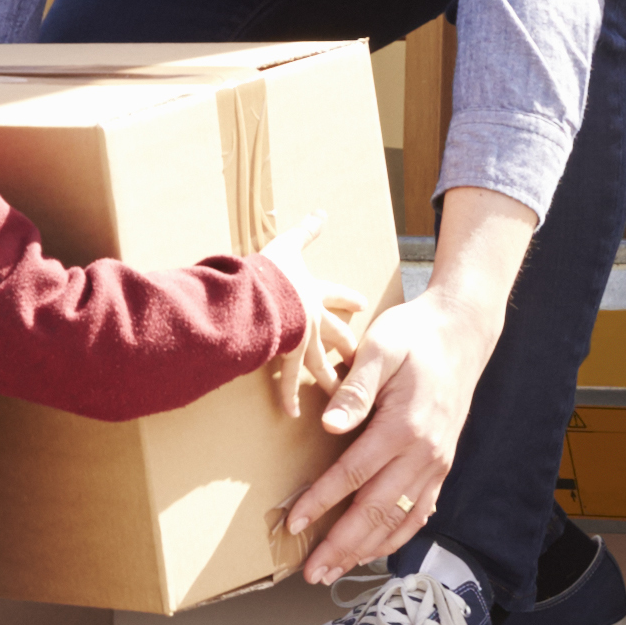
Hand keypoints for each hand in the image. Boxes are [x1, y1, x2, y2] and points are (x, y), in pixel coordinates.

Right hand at [251, 216, 359, 423]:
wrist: (261, 298)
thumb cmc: (271, 272)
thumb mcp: (288, 246)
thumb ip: (304, 231)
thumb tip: (320, 211)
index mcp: (312, 293)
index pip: (336, 296)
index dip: (349, 300)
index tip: (363, 305)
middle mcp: (313, 319)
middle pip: (336, 335)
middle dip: (347, 344)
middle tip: (358, 354)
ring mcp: (302, 341)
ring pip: (321, 364)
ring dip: (329, 378)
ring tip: (338, 392)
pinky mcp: (286, 356)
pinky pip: (288, 382)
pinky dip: (290, 398)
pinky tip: (294, 414)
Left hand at [278, 284, 494, 585]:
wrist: (462, 333)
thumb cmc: (414, 337)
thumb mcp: (380, 348)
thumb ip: (355, 390)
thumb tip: (329, 424)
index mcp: (404, 427)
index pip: (353, 475)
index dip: (321, 503)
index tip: (293, 525)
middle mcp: (424, 453)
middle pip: (376, 510)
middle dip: (341, 545)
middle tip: (311, 572)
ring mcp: (437, 463)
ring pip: (400, 520)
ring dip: (366, 550)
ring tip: (335, 571)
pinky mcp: (442, 465)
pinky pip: (420, 512)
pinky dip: (397, 536)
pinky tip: (375, 550)